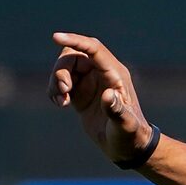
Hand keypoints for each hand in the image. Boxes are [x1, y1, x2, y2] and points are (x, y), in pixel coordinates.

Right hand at [49, 31, 157, 169]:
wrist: (127, 147)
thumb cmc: (130, 135)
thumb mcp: (125, 125)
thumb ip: (116, 110)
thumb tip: (108, 95)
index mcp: (115, 74)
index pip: (93, 49)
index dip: (75, 40)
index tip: (55, 37)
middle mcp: (102, 73)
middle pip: (74, 56)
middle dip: (61, 70)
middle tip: (63, 91)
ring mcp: (91, 81)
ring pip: (65, 67)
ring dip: (56, 81)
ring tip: (61, 102)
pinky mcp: (81, 92)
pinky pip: (62, 81)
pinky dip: (55, 89)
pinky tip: (60, 103)